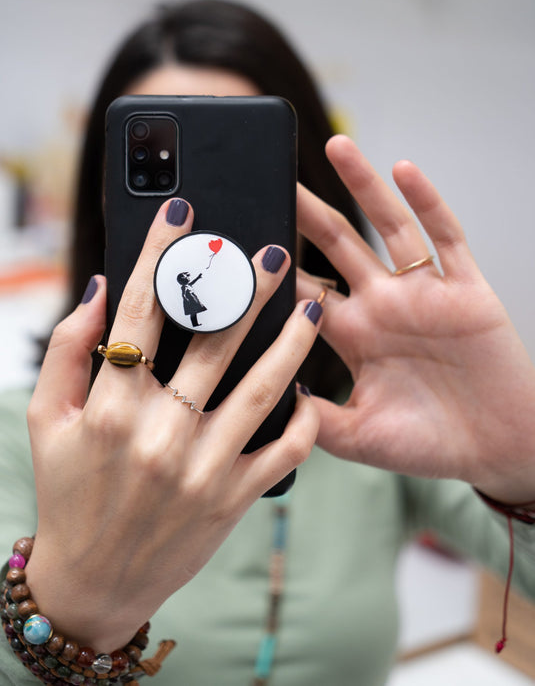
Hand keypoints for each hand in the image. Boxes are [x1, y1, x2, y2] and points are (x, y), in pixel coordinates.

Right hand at [25, 199, 319, 650]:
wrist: (95, 581)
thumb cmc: (68, 491)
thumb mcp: (47, 419)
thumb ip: (69, 350)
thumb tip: (104, 289)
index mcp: (109, 407)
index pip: (140, 310)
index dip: (160, 254)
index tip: (182, 213)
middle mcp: (159, 433)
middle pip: (212, 340)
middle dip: (245, 285)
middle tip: (273, 249)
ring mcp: (203, 468)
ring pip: (262, 389)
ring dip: (294, 340)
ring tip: (315, 300)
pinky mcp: (234, 498)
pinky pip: (284, 452)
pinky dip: (304, 420)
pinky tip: (312, 388)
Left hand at [297, 135, 534, 505]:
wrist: (499, 448)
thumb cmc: (431, 444)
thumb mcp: (362, 438)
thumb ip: (315, 421)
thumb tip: (269, 400)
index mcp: (355, 337)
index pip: (305, 292)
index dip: (275, 269)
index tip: (241, 242)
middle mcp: (383, 306)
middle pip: (336, 246)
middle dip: (305, 212)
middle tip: (273, 175)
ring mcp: (423, 293)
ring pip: (387, 228)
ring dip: (364, 186)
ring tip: (336, 145)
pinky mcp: (465, 290)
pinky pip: (445, 238)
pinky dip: (427, 203)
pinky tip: (405, 170)